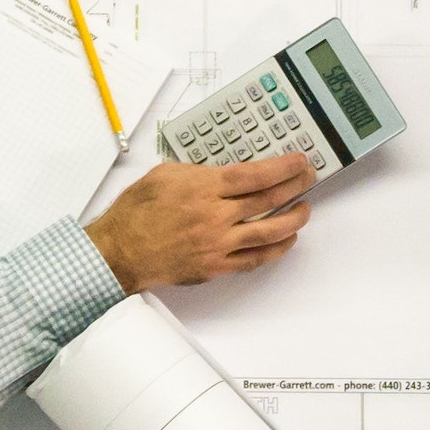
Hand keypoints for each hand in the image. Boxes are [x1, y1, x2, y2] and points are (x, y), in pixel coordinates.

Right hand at [85, 154, 314, 293]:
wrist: (120, 250)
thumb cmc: (136, 211)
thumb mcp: (166, 174)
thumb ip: (199, 171)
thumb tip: (223, 172)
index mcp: (204, 188)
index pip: (254, 175)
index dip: (282, 168)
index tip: (299, 162)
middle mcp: (215, 217)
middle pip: (267, 201)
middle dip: (294, 187)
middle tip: (308, 178)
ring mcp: (218, 244)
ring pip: (268, 233)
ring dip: (293, 220)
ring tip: (304, 209)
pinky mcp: (215, 266)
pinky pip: (254, 260)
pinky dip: (275, 250)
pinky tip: (285, 240)